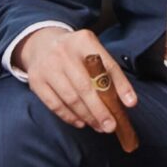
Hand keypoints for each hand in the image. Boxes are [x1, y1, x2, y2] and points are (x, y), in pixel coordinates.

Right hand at [14, 25, 137, 135]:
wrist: (41, 44)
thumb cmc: (75, 54)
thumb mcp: (93, 53)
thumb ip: (111, 73)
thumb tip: (129, 102)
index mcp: (84, 41)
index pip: (106, 65)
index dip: (120, 86)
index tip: (130, 105)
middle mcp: (63, 52)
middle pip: (85, 86)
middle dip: (100, 110)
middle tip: (111, 126)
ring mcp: (47, 66)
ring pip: (70, 98)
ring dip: (87, 116)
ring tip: (99, 126)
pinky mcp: (36, 81)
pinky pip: (55, 105)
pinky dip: (70, 117)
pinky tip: (81, 122)